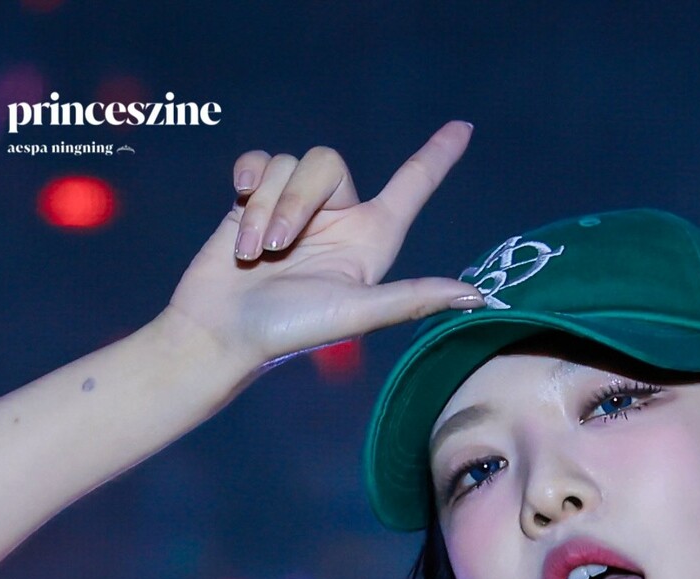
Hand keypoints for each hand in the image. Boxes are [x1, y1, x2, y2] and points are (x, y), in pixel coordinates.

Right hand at [162, 124, 483, 374]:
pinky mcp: (256, 200)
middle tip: (276, 248)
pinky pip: (259, 162)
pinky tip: (237, 218)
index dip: (437, 156)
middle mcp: (339, 220)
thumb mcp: (358, 312)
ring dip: (266, 208)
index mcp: (370, 242)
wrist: (221, 329)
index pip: (411, 187)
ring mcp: (297, 209)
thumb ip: (414, 297)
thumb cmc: (290, 330)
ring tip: (254, 253)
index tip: (465, 127)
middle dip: (297, 199)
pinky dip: (247, 189)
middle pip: (328, 163)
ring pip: (288, 164)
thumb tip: (478, 298)